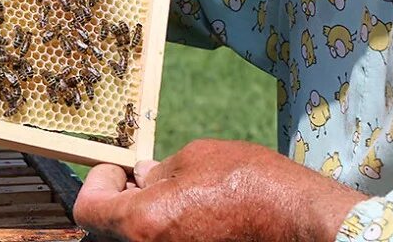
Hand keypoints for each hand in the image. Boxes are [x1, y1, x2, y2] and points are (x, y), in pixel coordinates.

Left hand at [73, 139, 366, 241]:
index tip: (117, 169)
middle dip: (114, 205)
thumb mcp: (196, 159)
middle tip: (135, 184)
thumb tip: (140, 177)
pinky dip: (162, 234)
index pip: (87, 210)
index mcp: (143, 223)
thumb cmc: (253, 185)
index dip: (97, 184)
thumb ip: (157, 172)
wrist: (305, 226)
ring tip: (165, 199)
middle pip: (104, 233)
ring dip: (138, 222)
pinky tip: (187, 216)